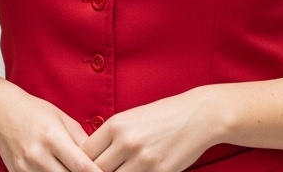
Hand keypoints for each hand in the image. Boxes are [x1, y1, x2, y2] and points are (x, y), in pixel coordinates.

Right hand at [0, 83, 100, 171]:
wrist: (0, 111)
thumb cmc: (33, 112)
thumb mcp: (62, 119)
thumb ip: (82, 141)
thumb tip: (99, 160)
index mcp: (52, 137)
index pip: (81, 167)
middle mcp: (37, 155)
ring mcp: (25, 167)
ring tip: (71, 168)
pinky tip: (57, 170)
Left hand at [83, 88, 221, 171]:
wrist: (199, 115)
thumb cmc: (163, 115)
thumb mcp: (131, 118)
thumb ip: (110, 136)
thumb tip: (90, 156)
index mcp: (116, 125)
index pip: (85, 153)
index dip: (84, 162)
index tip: (88, 165)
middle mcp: (127, 142)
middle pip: (97, 170)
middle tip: (103, 171)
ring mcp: (144, 159)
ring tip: (122, 171)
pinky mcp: (161, 171)